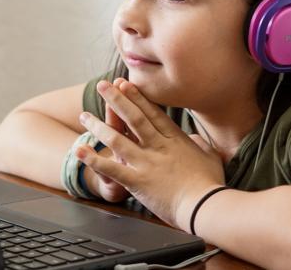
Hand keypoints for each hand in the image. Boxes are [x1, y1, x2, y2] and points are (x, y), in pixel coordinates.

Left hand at [75, 78, 225, 231]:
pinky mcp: (137, 181)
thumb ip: (199, 144)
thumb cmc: (210, 184)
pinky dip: (93, 160)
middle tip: (102, 85)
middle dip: (116, 99)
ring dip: (98, 126)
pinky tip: (79, 150)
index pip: (151, 113)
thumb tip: (193, 138)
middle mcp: (157, 146)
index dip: (136, 97)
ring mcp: (145, 162)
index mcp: (174, 140)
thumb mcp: (210, 157)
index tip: (125, 83)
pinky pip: (111, 168)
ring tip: (85, 115)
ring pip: (117, 139)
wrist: (205, 206)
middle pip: (133, 118)